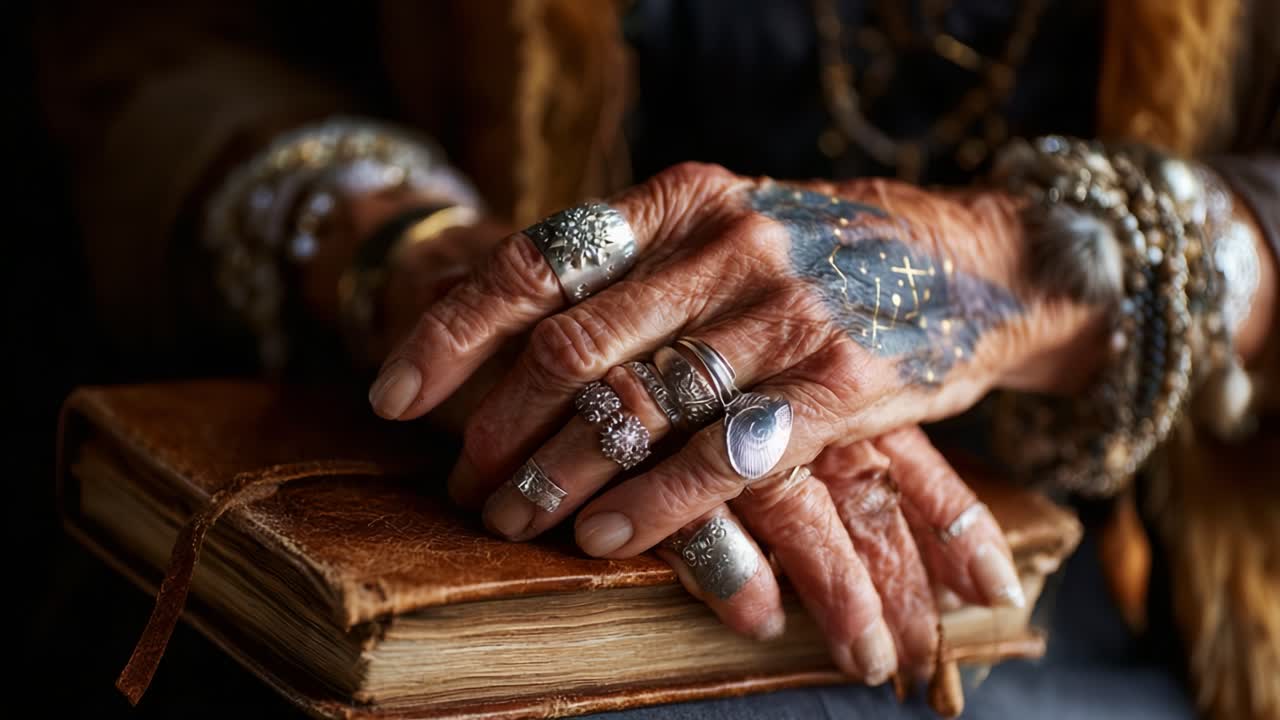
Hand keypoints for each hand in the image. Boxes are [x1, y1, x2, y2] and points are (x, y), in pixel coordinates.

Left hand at [369, 162, 1102, 678]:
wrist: (972, 261)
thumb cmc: (823, 255)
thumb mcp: (727, 227)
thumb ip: (636, 263)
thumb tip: (503, 312)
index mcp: (682, 200)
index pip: (536, 262)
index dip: (453, 333)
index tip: (396, 396)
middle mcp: (726, 245)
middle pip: (571, 344)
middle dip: (497, 425)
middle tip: (461, 479)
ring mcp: (786, 312)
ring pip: (636, 404)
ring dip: (557, 475)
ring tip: (509, 519)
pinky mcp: (841, 380)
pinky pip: (722, 456)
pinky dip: (649, 505)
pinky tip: (600, 540)